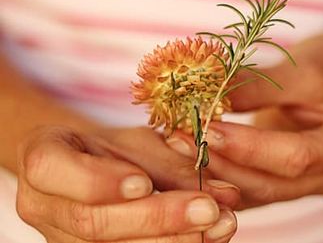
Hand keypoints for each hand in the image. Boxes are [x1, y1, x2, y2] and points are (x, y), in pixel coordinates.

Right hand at [16, 126, 238, 241]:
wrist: (91, 166)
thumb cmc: (113, 148)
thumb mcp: (138, 143)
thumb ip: (175, 166)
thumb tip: (226, 194)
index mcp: (44, 159)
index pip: (51, 169)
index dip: (98, 181)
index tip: (144, 183)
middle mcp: (42, 204)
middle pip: (91, 221)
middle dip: (156, 219)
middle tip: (209, 210)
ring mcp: (60, 237)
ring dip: (172, 240)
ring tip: (219, 225)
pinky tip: (207, 237)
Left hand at [166, 29, 322, 208]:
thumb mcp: (302, 69)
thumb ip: (257, 87)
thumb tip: (206, 96)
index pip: (296, 157)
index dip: (249, 147)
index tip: (208, 128)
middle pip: (272, 183)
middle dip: (223, 163)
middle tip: (181, 139)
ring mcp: (311, 186)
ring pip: (256, 192)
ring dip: (215, 173)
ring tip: (179, 146)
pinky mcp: (289, 185)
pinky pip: (251, 189)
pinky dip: (221, 176)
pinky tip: (192, 158)